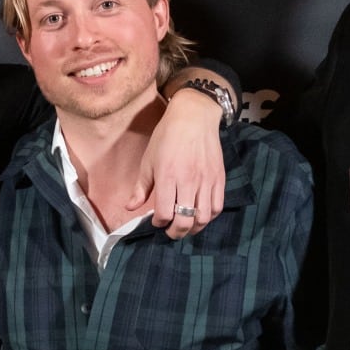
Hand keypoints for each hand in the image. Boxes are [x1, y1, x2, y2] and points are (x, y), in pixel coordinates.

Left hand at [134, 87, 224, 238]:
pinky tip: (200, 215)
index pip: (165, 213)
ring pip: (203, 218)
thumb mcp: (148, 160)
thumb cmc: (167, 137)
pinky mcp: (219, 178)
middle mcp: (188, 181)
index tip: (156, 220)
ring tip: (186, 226)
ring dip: (194, 228)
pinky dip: (208, 217)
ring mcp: (206, 181)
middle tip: (171, 232)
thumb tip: (130, 207)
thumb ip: (140, 187)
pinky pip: (217, 207)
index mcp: (167, 176)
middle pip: (185, 221)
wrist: (194, 117)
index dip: (159, 223)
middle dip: (176, 233)